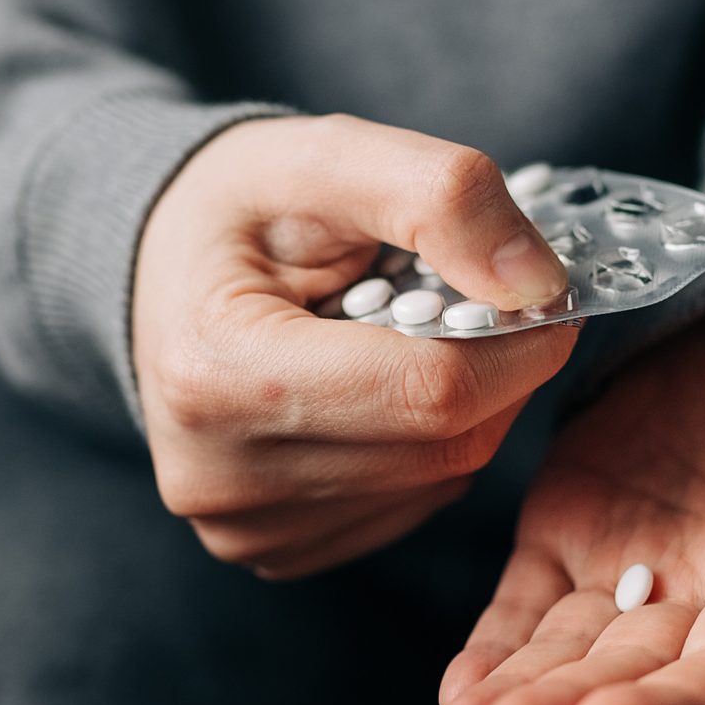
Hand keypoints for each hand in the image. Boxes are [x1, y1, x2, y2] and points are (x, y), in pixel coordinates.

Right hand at [132, 113, 576, 577]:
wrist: (159, 270)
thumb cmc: (240, 208)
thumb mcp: (328, 155)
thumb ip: (440, 196)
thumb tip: (539, 285)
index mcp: (218, 374)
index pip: (431, 391)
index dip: (519, 342)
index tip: (544, 292)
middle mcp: (222, 476)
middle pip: (444, 447)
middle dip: (497, 372)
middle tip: (484, 303)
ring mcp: (246, 528)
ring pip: (439, 482)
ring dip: (465, 409)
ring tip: (411, 337)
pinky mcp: (274, 550)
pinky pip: (409, 506)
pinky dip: (426, 446)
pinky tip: (382, 390)